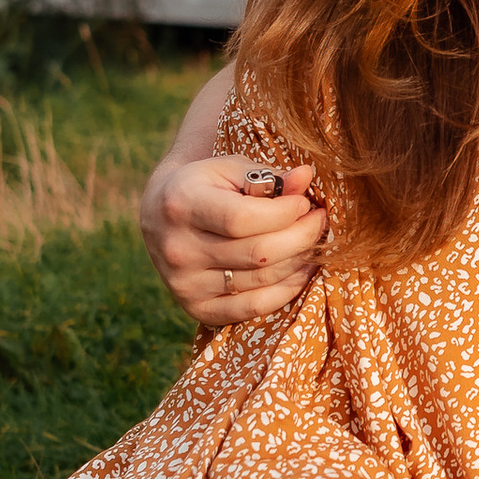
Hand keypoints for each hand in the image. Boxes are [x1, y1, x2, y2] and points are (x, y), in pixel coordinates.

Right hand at [142, 156, 327, 324]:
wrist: (160, 215)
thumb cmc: (204, 185)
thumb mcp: (229, 169)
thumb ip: (268, 176)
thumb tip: (306, 177)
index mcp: (181, 205)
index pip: (243, 219)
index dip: (285, 213)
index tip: (305, 202)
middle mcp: (178, 249)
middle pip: (258, 254)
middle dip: (301, 236)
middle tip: (318, 221)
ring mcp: (185, 284)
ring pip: (262, 280)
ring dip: (299, 260)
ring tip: (312, 242)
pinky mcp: (197, 309)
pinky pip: (254, 307)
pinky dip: (286, 290)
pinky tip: (300, 269)